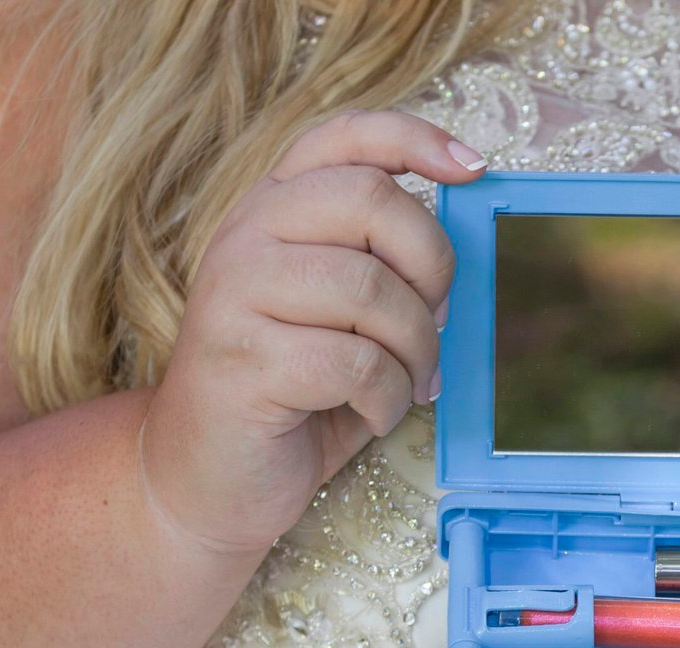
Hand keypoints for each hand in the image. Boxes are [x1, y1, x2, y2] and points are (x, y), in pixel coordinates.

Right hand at [140, 110, 486, 555]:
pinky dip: (387, 398)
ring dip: (416, 349)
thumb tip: (464, 249)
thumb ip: (385, 267)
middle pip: (371, 200)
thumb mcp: (344, 317)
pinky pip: (356, 363)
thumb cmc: (295, 395)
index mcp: (275, 210)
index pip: (343, 137)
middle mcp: (246, 235)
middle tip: (436, 323)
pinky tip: (373, 416)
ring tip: (407, 384)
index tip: (473, 168)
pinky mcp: (241, 360)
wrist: (206, 478)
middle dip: (432, 266)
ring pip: (370, 289)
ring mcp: (234, 294)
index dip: (414, 138)